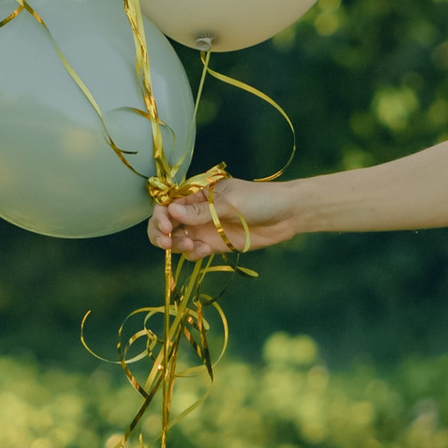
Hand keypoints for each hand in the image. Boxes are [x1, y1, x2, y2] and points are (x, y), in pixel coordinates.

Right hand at [149, 176, 301, 256]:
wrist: (286, 215)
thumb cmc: (259, 199)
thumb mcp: (229, 202)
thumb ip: (201, 211)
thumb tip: (172, 212)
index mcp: (197, 194)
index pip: (167, 204)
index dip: (160, 216)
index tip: (167, 227)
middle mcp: (196, 212)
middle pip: (166, 223)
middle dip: (160, 234)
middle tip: (167, 242)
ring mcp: (204, 229)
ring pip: (177, 240)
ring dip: (177, 245)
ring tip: (193, 246)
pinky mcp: (214, 245)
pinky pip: (193, 251)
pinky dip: (193, 254)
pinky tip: (205, 250)